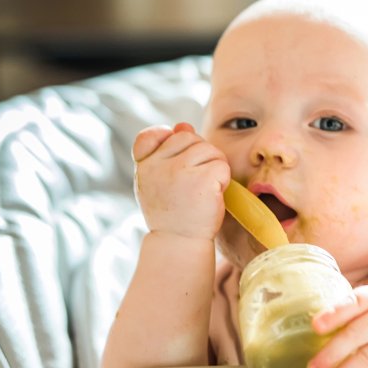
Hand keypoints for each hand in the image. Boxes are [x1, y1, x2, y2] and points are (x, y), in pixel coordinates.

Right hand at [132, 122, 229, 239]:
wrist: (180, 243)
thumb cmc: (172, 213)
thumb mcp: (161, 181)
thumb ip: (167, 152)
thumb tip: (183, 124)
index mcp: (144, 165)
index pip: (151, 135)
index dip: (167, 141)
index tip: (174, 165)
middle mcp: (157, 165)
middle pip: (189, 137)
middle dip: (199, 156)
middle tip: (194, 184)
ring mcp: (178, 170)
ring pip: (208, 148)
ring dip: (214, 167)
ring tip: (204, 190)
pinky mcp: (201, 179)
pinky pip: (221, 164)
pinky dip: (223, 179)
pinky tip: (212, 196)